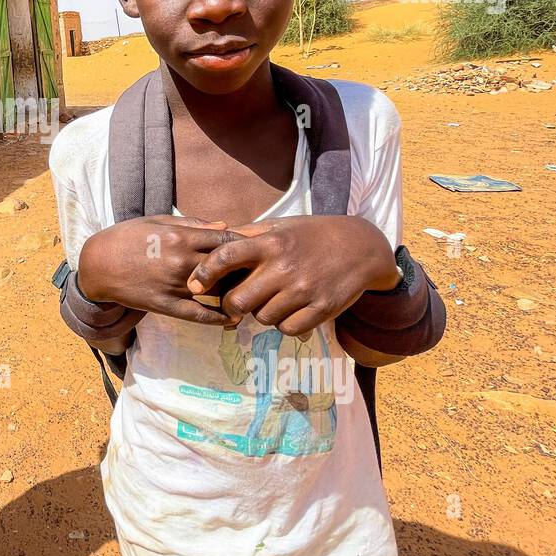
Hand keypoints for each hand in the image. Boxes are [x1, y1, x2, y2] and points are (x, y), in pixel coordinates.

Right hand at [77, 215, 239, 326]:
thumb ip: (193, 224)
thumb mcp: (158, 221)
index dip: (245, 244)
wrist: (99, 264)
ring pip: (217, 291)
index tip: (255, 248)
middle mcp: (181, 261)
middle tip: (261, 272)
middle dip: (247, 268)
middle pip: (227, 266)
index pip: (226, 239)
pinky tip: (233, 319)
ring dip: (237, 293)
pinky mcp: (166, 305)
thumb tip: (226, 226)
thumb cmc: (128, 237)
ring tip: (252, 295)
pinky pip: (199, 315)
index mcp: (181, 236)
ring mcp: (175, 285)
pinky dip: (219, 318)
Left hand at [186, 215, 399, 335]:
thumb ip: (247, 235)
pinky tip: (290, 310)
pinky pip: (286, 329)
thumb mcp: (280, 226)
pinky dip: (284, 324)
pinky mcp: (321, 309)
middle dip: (233, 303)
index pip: (226, 256)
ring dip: (261, 313)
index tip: (193, 284)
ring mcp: (303, 290)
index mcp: (270, 243)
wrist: (361, 247)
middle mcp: (284, 267)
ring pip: (262, 318)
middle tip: (240, 298)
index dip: (205, 272)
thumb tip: (210, 238)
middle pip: (238, 300)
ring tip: (273, 299)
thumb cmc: (311, 235)